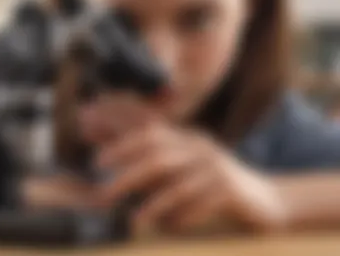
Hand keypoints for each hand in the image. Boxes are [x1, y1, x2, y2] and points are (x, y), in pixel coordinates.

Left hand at [79, 94, 287, 234]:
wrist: (267, 200)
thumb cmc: (216, 187)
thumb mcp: (188, 170)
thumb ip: (158, 167)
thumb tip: (122, 169)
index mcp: (189, 141)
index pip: (151, 137)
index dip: (123, 146)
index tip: (98, 161)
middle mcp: (201, 150)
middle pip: (159, 159)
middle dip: (128, 176)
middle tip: (103, 195)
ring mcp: (217, 169)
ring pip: (178, 185)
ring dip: (153, 205)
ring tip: (133, 222)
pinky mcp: (232, 191)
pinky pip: (202, 205)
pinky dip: (184, 217)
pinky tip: (172, 229)